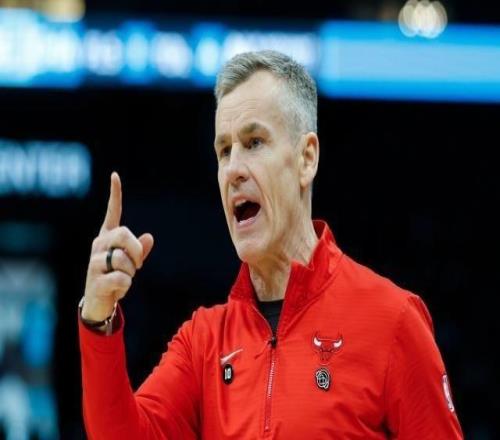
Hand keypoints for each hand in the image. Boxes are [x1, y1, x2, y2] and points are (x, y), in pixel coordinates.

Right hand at [81, 172, 153, 321]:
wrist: (98, 302)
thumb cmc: (114, 278)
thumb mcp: (130, 263)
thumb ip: (140, 251)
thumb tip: (150, 237)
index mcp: (106, 239)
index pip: (112, 213)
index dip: (114, 195)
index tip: (115, 176)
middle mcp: (98, 246)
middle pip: (124, 234)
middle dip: (137, 250)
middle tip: (138, 264)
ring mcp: (94, 262)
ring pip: (123, 259)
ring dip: (131, 273)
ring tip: (123, 279)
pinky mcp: (95, 280)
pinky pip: (121, 278)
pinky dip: (126, 285)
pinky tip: (117, 289)